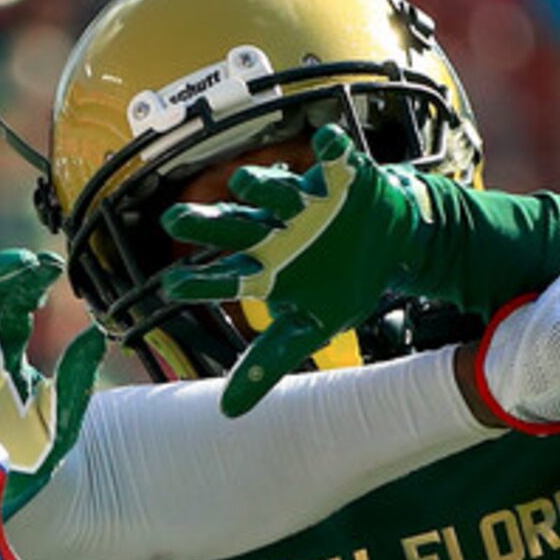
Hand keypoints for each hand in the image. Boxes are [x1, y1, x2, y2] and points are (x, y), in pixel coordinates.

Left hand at [160, 125, 438, 417]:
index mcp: (263, 265)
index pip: (224, 276)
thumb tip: (228, 413)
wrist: (389, 245)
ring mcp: (306, 201)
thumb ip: (266, 363)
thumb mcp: (307, 329)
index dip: (200, 282)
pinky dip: (334, 150)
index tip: (171, 288)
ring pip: (276, 191)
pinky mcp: (342, 178)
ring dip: (261, 187)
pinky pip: (336, 159)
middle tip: (174, 221)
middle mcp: (274, 229)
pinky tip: (330, 145)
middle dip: (207, 224)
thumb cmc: (338, 284)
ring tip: (244, 184)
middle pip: (234, 228)